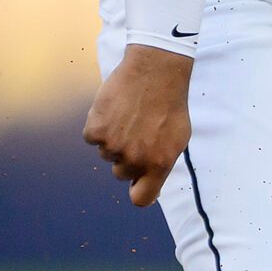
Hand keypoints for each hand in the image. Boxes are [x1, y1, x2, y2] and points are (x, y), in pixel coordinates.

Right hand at [82, 44, 194, 206]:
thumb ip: (163, 163)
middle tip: (137, 134)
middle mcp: (134, 159)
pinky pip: (92, 137)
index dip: (138, 191)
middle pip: (120, 174)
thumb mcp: (179, 138)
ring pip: (106, 154)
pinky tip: (115, 110)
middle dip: (127, 158)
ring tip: (129, 117)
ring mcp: (113, 146)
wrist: (155, 71)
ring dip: (114, 139)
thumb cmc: (170, 104)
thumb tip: (153, 186)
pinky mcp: (95, 131)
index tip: (137, 183)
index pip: (141, 199)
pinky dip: (100, 125)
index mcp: (158, 165)